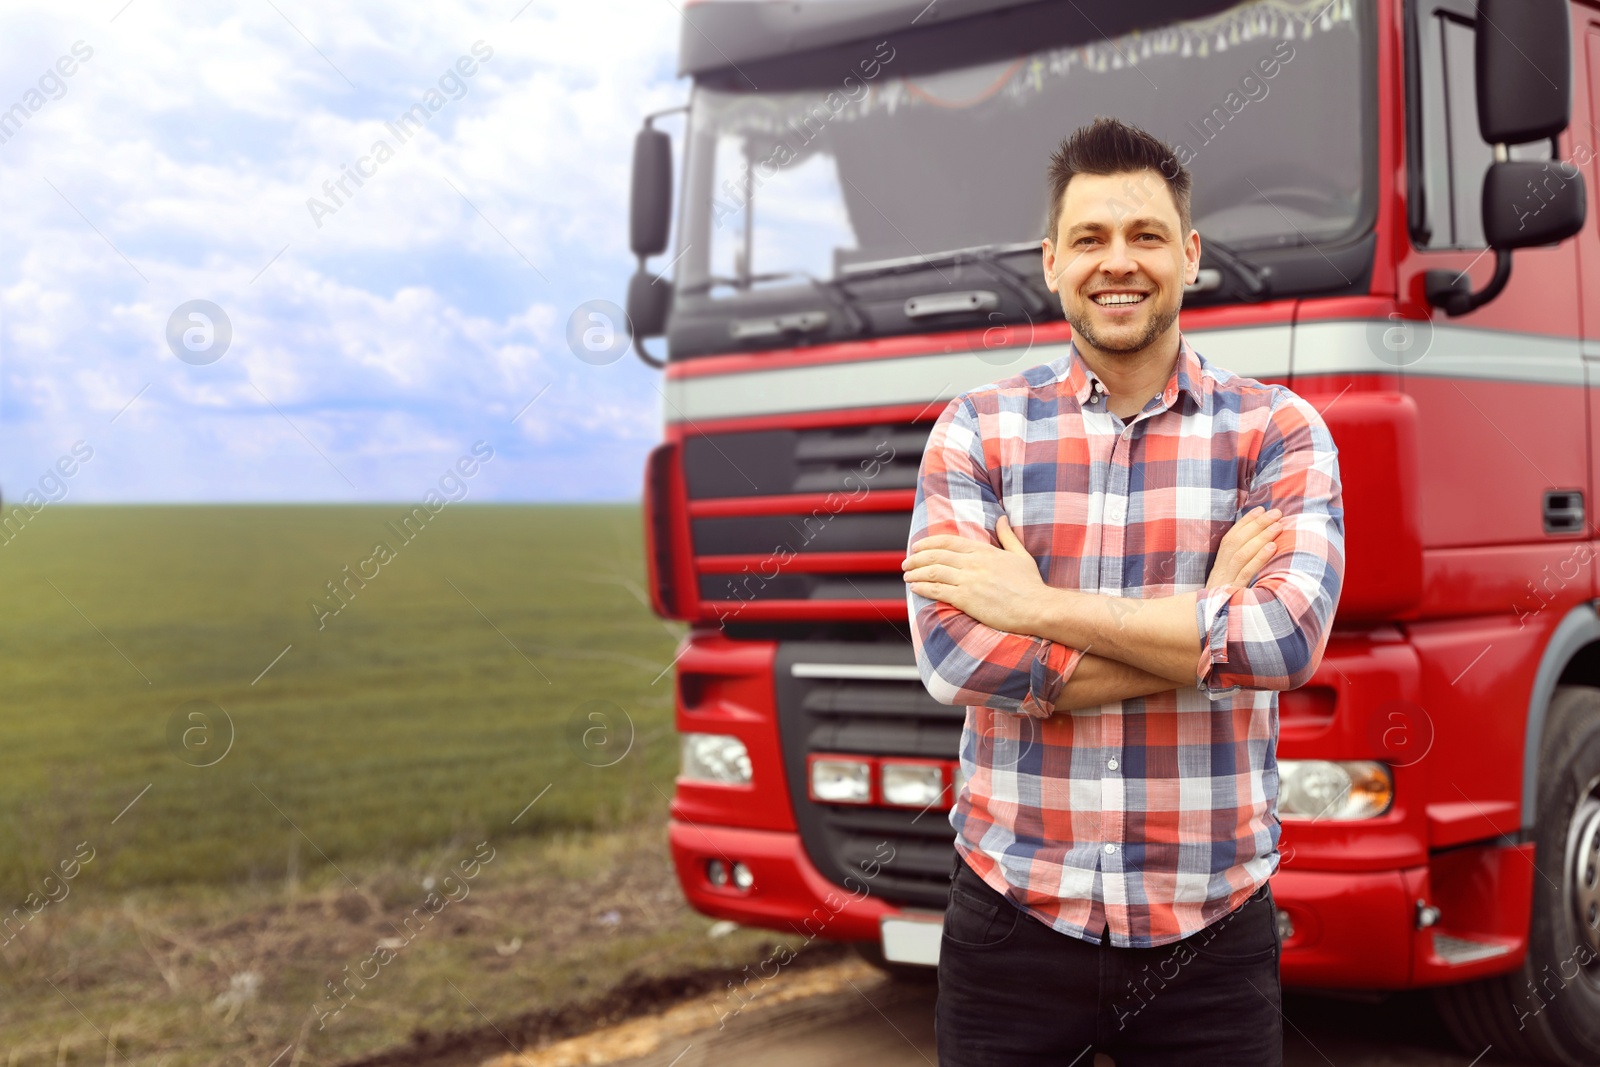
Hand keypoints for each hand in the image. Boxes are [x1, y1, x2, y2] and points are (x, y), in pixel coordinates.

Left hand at [902, 513, 1048, 633]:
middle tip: (906, 563)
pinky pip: (938, 590)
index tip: (917, 546)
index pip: (948, 542)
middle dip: (916, 558)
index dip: (928, 543)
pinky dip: (923, 587)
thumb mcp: (1021, 555)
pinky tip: (915, 588)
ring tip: (907, 576)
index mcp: (984, 551)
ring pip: (933, 572)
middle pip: (936, 556)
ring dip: (916, 573)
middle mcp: (973, 563)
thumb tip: (1001, 518)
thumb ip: (1008, 536)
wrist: (1037, 607)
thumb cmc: (1031, 584)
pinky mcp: (966, 599)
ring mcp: (968, 580)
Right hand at [1206, 506, 1281, 589]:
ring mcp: (1227, 580)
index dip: (1246, 522)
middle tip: (1276, 513)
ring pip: (1242, 554)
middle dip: (1257, 525)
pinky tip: (1272, 548)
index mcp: (1220, 563)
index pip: (1231, 536)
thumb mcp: (1229, 578)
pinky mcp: (1235, 591)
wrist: (1210, 626)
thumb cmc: (1226, 596)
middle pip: (1237, 542)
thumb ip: (1240, 561)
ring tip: (1278, 526)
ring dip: (1260, 538)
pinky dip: (1259, 559)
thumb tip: (1258, 540)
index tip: (1261, 509)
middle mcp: (1221, 568)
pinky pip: (1247, 573)